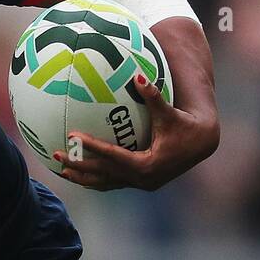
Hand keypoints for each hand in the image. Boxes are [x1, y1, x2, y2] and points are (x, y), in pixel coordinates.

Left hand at [54, 73, 218, 190]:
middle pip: (104, 173)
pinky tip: (79, 174)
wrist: (202, 144)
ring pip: (107, 183)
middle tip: (57, 154)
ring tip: (62, 169)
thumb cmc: (184, 124)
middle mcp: (143, 179)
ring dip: (84, 177)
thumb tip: (139, 76)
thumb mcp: (169, 112)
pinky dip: (96, 180)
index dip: (91, 147)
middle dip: (79, 165)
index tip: (72, 136)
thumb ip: (153, 96)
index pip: (113, 156)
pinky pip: (113, 182)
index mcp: (148, 164)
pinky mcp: (141, 183)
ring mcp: (142, 183)